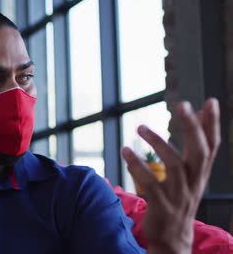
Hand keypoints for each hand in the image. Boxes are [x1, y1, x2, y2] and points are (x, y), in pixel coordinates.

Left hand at [121, 98, 220, 253]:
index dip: (212, 124)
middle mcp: (194, 182)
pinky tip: (126, 151)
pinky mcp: (162, 206)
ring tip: (140, 127)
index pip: (212, 146)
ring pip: (174, 165)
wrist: (173, 238)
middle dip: (193, 128)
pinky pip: (151, 184)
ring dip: (158, 143)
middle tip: (183, 105)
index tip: (211, 101)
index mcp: (200, 173)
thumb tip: (197, 117)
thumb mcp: (190, 176)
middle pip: (199, 152)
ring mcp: (179, 195)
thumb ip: (192, 150)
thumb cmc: (179, 199)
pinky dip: (137, 166)